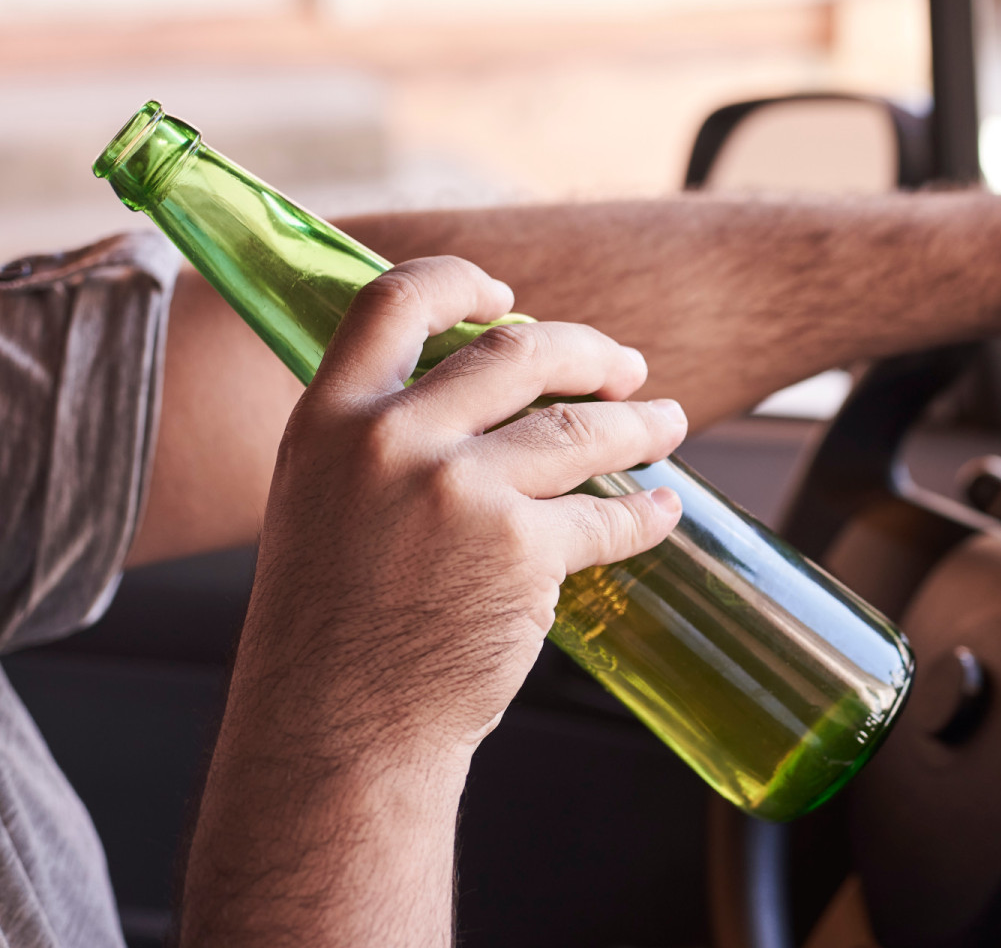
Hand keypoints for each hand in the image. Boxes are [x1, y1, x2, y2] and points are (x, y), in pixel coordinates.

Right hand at [234, 256, 687, 759]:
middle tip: (627, 369)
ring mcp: (460, 492)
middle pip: (519, 352)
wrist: (338, 729)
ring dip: (639, 424)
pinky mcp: (520, 550)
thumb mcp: (322, 501)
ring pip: (580, 429)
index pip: (397, 301)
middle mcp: (392, 441)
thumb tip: (482, 392)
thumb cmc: (332, 628)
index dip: (463, 282)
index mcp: (330, 418)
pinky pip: (605, 517)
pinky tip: (662, 510)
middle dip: (590, 354)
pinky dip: (644, 514)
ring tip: (667, 425)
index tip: (509, 296)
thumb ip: (380, 439)